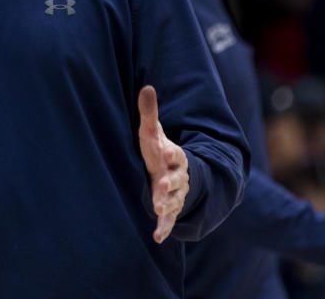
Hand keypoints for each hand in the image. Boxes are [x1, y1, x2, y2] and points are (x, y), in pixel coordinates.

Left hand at [137, 85, 188, 242]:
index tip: (162, 149)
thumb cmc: (159, 150)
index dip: (168, 151)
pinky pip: (169, 219)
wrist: (176, 173)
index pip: (172, 152)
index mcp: (173, 155)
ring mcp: (175, 193)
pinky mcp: (170, 208)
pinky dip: (164, 228)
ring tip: (158, 212)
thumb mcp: (153, 132)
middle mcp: (177, 175)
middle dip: (170, 183)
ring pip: (174, 200)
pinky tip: (157, 237)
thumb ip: (149, 112)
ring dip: (167, 206)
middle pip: (176, 179)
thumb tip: (147, 87)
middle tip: (162, 185)